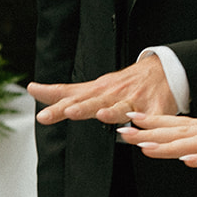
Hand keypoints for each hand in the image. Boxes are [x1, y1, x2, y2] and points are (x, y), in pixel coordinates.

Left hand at [31, 56, 176, 126]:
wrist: (163, 70)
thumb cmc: (124, 83)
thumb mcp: (92, 86)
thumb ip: (62, 91)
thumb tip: (33, 89)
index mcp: (97, 92)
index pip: (72, 97)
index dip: (56, 106)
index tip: (42, 116)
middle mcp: (113, 95)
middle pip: (93, 102)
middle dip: (81, 108)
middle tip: (69, 111)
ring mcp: (134, 101)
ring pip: (121, 108)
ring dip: (111, 112)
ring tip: (102, 114)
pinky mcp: (155, 108)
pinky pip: (151, 118)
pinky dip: (146, 122)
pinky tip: (141, 127)